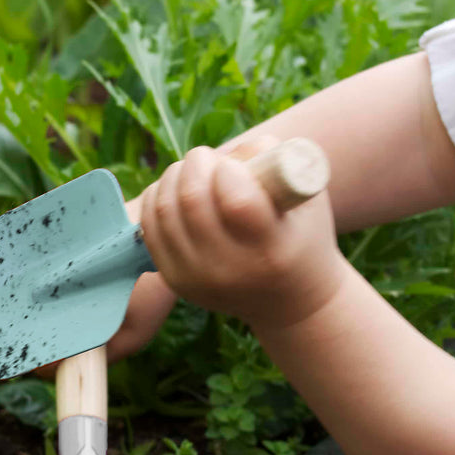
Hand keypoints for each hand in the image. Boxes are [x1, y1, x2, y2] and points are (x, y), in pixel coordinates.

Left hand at [139, 139, 349, 330]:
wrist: (287, 300)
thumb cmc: (299, 235)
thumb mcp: (304, 197)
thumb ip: (273, 161)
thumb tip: (228, 154)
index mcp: (271, 250)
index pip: (236, 201)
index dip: (228, 170)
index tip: (232, 166)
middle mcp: (231, 270)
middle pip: (191, 201)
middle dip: (195, 164)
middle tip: (207, 159)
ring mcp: (197, 279)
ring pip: (164, 210)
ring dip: (173, 177)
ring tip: (192, 172)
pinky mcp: (175, 279)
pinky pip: (150, 227)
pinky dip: (156, 197)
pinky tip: (174, 190)